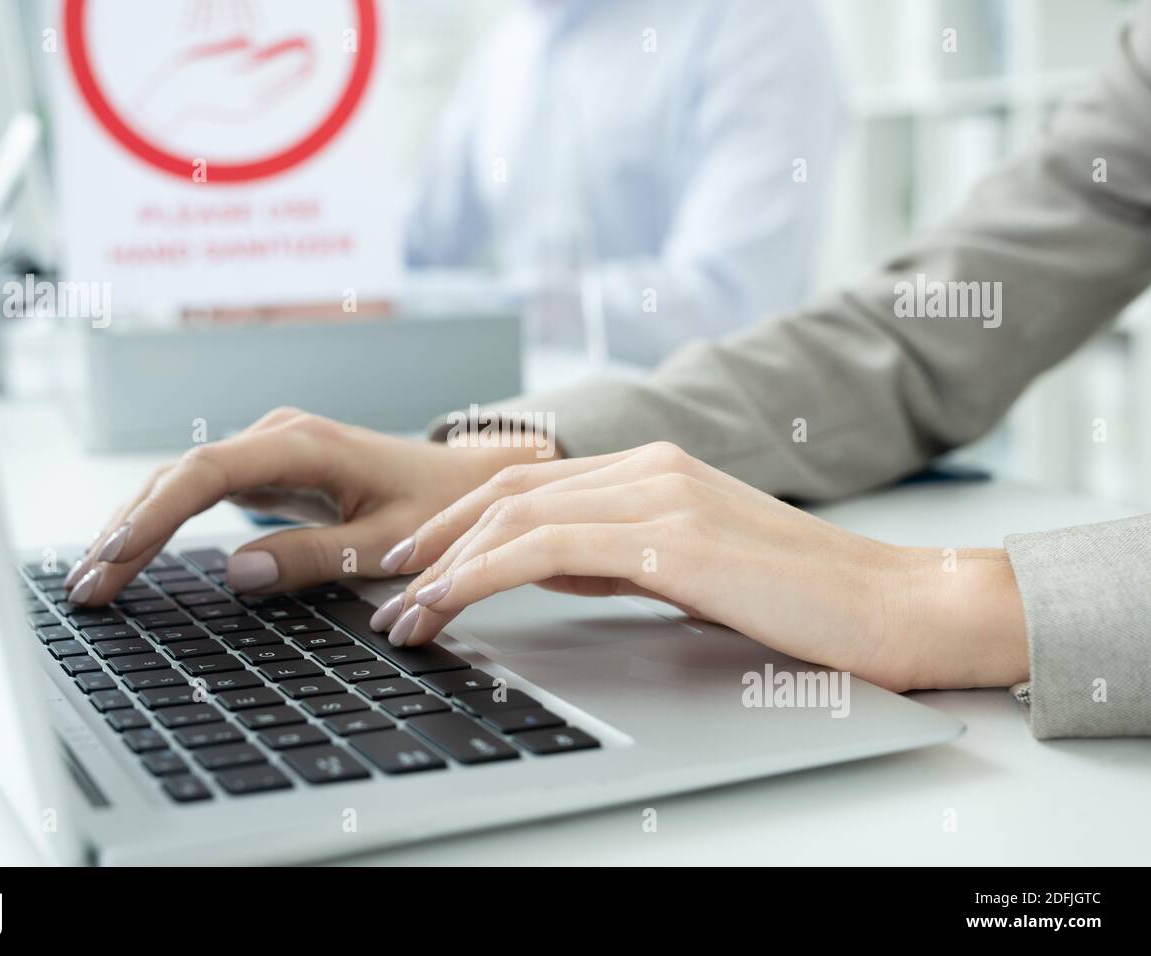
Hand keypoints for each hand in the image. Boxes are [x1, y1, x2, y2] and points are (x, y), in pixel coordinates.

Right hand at [64, 408, 549, 606]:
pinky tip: (130, 552)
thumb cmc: (434, 507)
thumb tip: (237, 572)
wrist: (463, 480)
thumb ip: (315, 558)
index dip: (154, 516)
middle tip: (85, 588)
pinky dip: (163, 520)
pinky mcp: (267, 467)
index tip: (115, 558)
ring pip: (181, 480)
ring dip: (136, 525)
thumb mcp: (384, 545)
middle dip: (128, 530)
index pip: (206, 473)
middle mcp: (276, 436)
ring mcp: (267, 448)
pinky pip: (200, 489)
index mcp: (303, 446)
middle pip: (180, 475)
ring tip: (92, 578)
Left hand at [370, 442, 1028, 691]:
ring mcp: (660, 494)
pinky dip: (484, 574)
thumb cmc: (797, 596)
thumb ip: (613, 553)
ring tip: (405, 611)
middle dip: (438, 539)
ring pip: (516, 515)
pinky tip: (452, 600)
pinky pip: (548, 549)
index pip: (531, 481)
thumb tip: (540, 565)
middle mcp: (650, 465)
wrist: (892, 605)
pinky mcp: (672, 537)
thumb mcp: (686, 565)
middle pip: (509, 490)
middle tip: (390, 584)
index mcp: (654, 466)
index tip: (418, 560)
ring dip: (447, 566)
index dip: (463, 518)